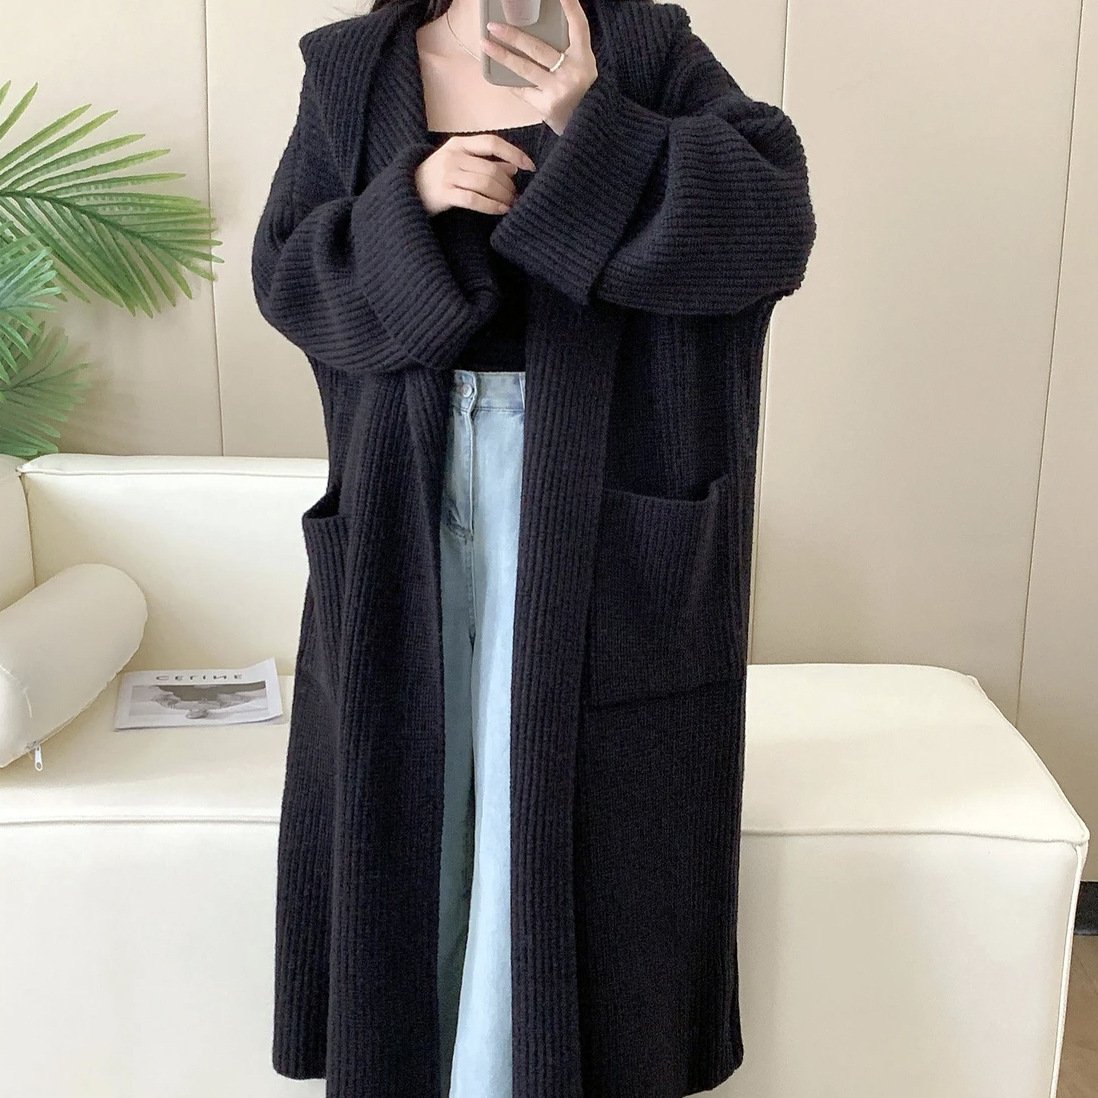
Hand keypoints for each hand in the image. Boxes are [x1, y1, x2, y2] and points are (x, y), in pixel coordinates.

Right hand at [415, 132, 536, 215]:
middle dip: (508, 184)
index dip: (514, 153)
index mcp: (458, 144)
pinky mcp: (443, 194)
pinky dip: (490, 206)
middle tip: (516, 196)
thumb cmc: (437, 177)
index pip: (492, 142)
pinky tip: (500, 211)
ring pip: (485, 184)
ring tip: (510, 204)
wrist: (405, 191)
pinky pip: (473, 199)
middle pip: (491, 168)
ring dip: (502, 196)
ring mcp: (447, 175)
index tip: (530, 166)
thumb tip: (514, 168)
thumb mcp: (458, 163)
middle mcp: (453, 156)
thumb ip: (484, 162)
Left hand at [480, 0, 596, 134]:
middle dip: (513, 35)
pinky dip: (512, 83)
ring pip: (525, 68)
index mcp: (583, 58)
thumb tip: (538, 29)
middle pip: (538, 48)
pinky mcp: (546, 106)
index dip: (570, 7)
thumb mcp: (583, 67)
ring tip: (485, 44)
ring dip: (502, 56)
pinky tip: (499, 75)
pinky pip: (523, 90)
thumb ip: (567, 49)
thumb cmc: (583, 93)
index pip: (579, 26)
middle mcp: (572, 72)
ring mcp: (558, 90)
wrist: (588, 127)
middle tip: (493, 25)